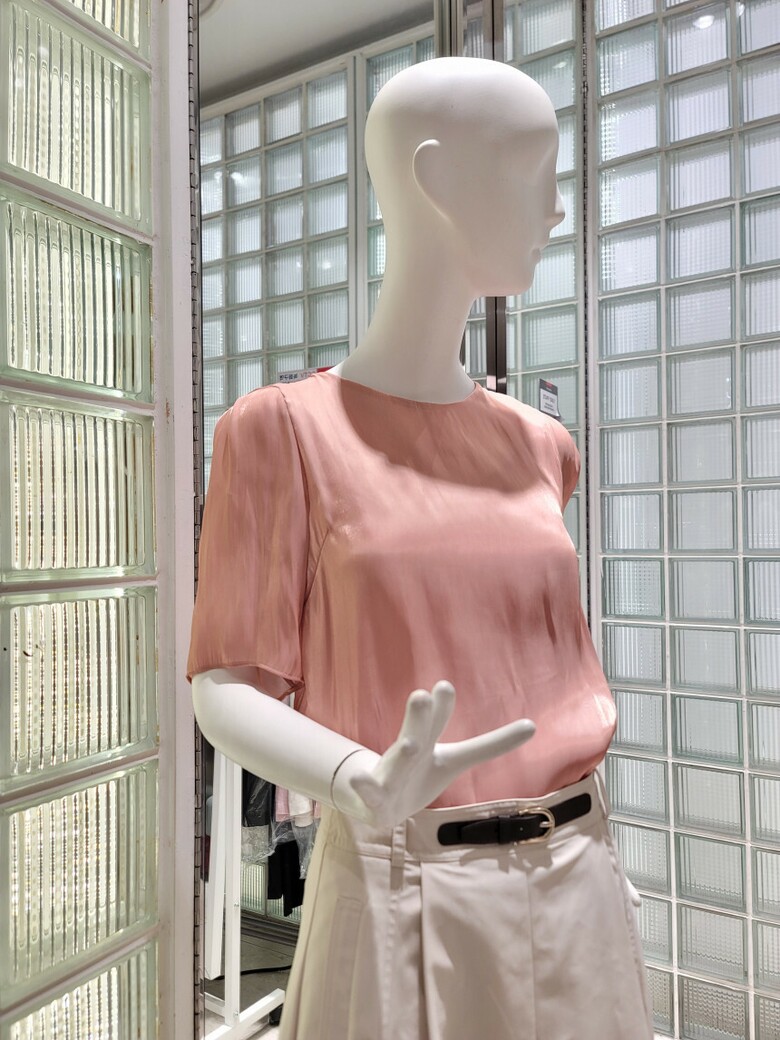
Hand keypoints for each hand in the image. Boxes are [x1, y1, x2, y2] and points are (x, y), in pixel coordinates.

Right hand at [333, 680, 535, 827]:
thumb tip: (533, 725)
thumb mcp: (454, 759)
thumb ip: (489, 744)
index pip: (437, 722)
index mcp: (427, 742)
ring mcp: (391, 774)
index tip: (445, 686)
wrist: (377, 801)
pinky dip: (364, 786)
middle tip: (422, 695)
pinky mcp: (377, 797)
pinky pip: (370, 792)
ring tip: (408, 744)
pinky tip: (359, 779)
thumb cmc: (420, 774)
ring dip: (401, 752)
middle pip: (417, 733)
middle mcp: (408, 752)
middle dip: (420, 717)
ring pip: (396, 763)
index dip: (442, 707)